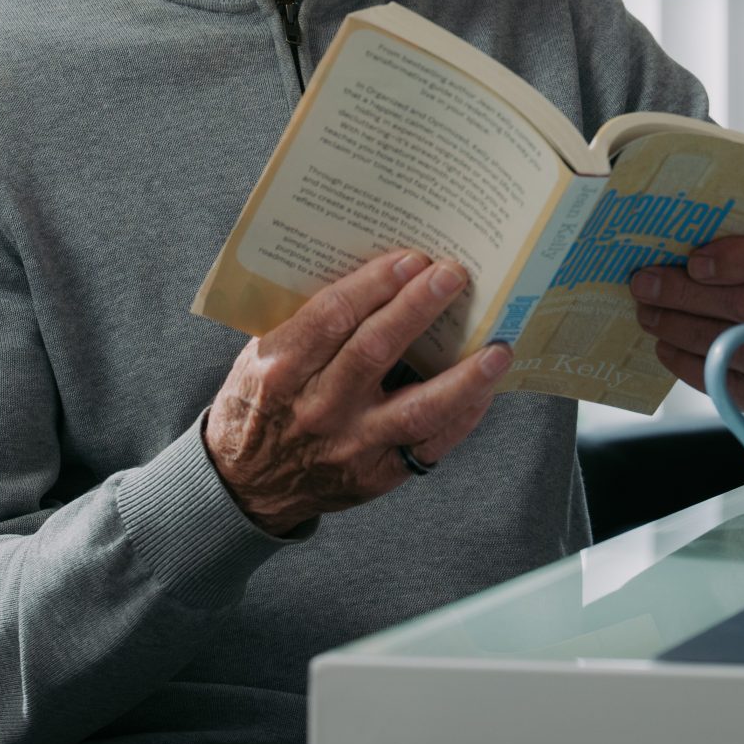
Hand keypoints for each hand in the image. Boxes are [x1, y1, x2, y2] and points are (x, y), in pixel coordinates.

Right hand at [203, 250, 510, 534]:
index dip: (374, 284)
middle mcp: (317, 408)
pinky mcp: (377, 475)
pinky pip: (429, 445)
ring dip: (462, 378)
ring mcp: (350, 445)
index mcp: (281, 370)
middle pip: (375, 351)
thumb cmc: (260, 403)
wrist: (246, 484)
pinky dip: (463, 415)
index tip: (411, 258)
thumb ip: (309, 322)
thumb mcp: (262, 356)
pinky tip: (486, 390)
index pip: (331, 317)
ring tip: (498, 349)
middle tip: (453, 275)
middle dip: (418, 308)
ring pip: (415, 409)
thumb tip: (377, 272)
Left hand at [630, 229, 743, 427]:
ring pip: (734, 345)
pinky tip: (666, 346)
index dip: (737, 258)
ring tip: (648, 312)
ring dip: (680, 328)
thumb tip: (682, 237)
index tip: (694, 260)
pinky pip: (730, 385)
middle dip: (687, 294)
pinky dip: (691, 365)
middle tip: (644, 283)